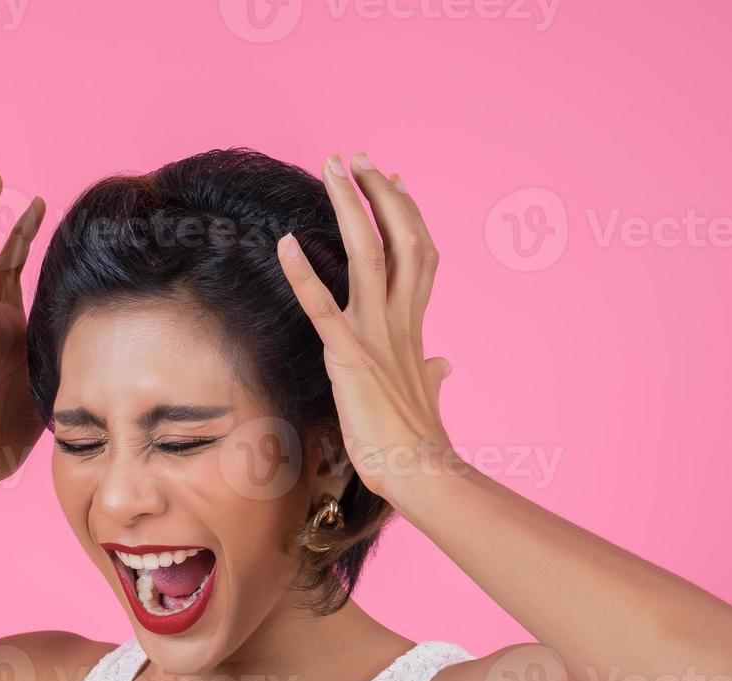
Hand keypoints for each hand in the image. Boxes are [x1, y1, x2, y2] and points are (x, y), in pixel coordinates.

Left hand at [275, 152, 463, 503]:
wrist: (422, 473)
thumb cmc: (417, 442)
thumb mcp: (427, 396)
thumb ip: (435, 373)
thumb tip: (445, 365)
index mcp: (414, 328)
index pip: (418, 254)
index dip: (407, 214)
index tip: (394, 179)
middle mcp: (400, 322)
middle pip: (401, 239)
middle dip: (379, 194)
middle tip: (357, 157)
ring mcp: (377, 336)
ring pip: (369, 256)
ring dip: (351, 208)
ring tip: (333, 169)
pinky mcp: (349, 356)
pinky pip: (323, 307)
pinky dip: (304, 273)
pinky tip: (285, 242)